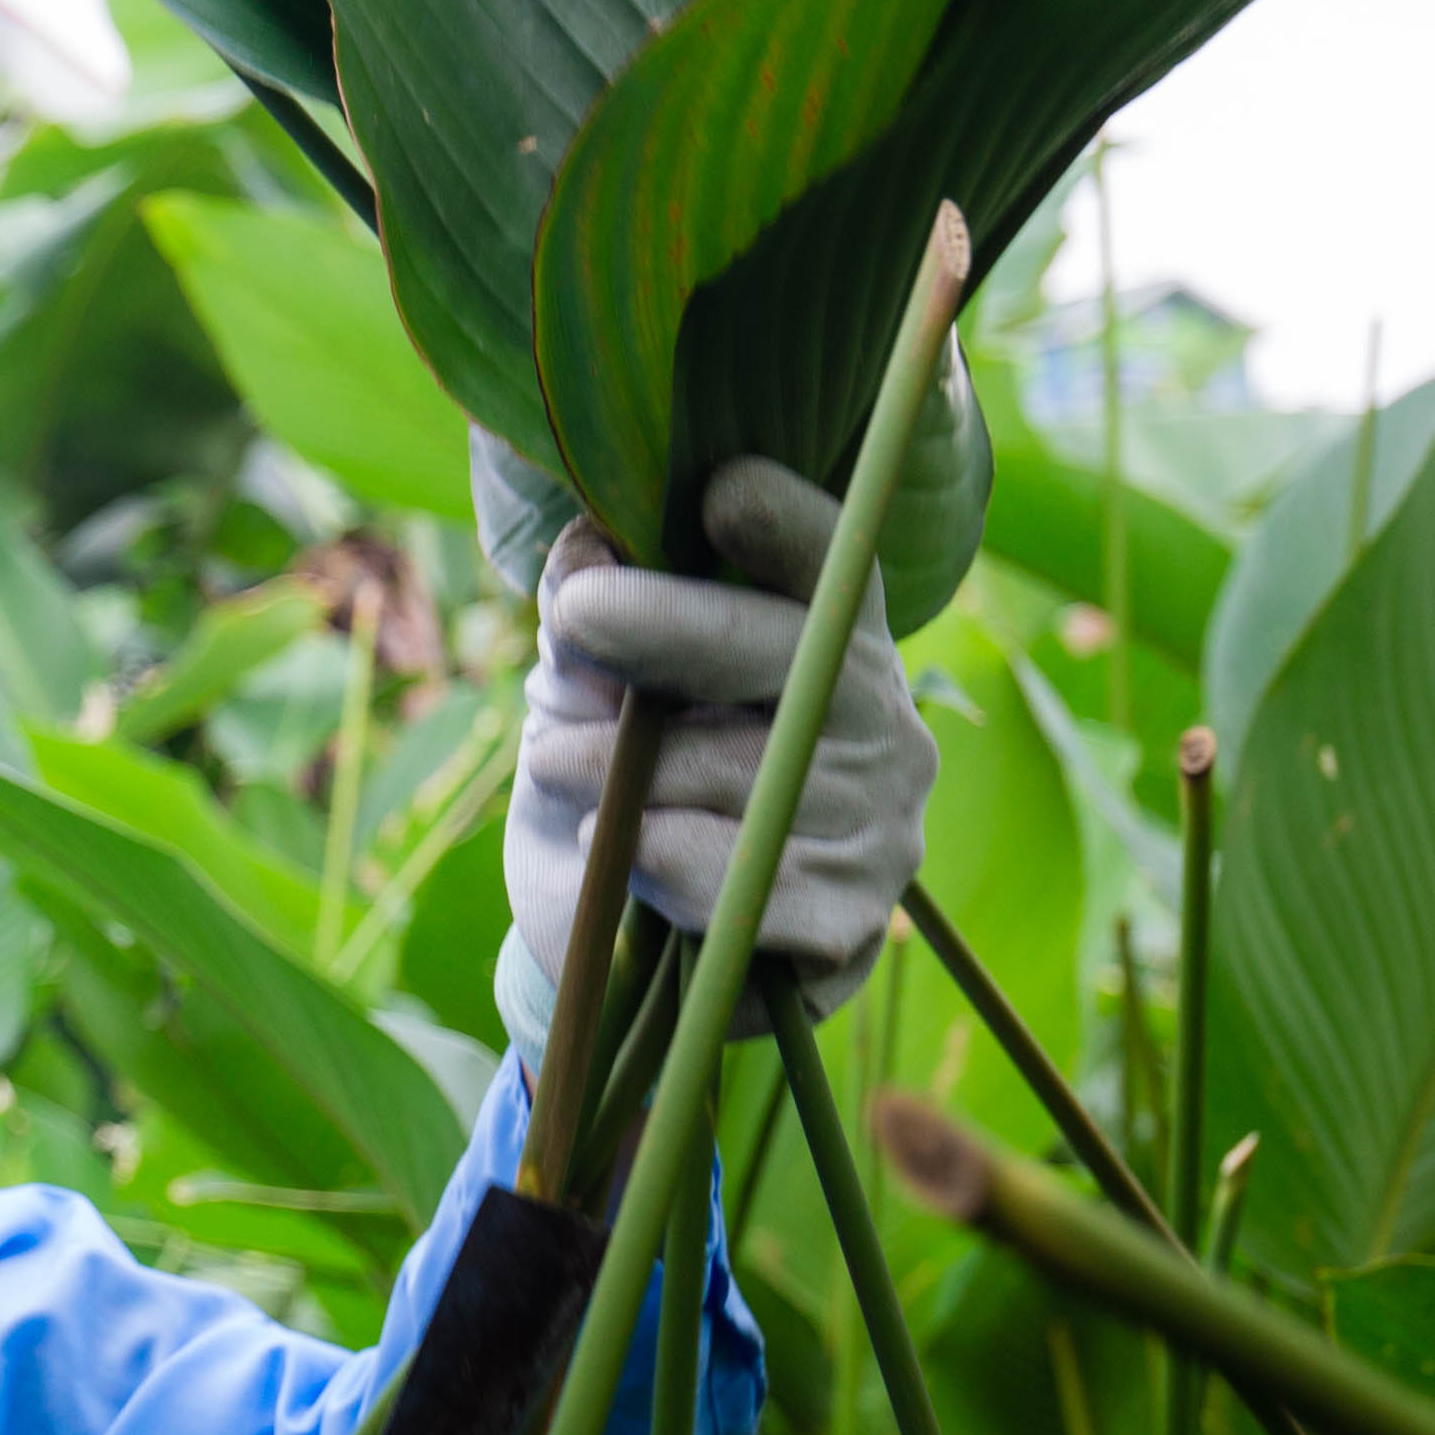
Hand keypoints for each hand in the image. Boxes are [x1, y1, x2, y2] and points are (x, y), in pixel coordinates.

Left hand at [500, 453, 936, 1036]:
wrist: (624, 945)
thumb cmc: (614, 784)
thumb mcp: (583, 694)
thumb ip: (586, 627)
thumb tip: (583, 548)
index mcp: (827, 635)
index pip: (833, 558)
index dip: (788, 521)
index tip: (718, 490)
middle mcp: (880, 716)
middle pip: (796, 651)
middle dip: (676, 623)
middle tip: (578, 614)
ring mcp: (879, 820)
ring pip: (753, 774)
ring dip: (629, 768)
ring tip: (554, 765)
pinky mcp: (847, 917)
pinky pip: (745, 879)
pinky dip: (662, 864)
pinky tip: (621, 856)